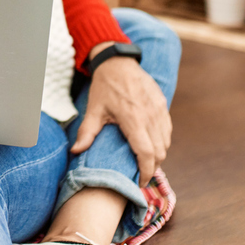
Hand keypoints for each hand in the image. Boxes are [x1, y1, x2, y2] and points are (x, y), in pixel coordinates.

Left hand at [72, 55, 170, 184]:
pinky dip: (162, 142)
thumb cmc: (105, 87)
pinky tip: (152, 145)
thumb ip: (87, 132)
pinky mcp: (163, 104)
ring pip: (166, 142)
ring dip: (159, 155)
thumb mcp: (93, 109)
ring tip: (146, 162)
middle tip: (141, 175)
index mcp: (133, 119)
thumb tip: (76, 151)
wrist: (118, 62)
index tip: (140, 182)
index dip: (146, 171)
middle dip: (153, 167)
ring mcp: (159, 109)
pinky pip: (168, 130)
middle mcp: (150, 115)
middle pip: (160, 151)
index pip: (147, 153)